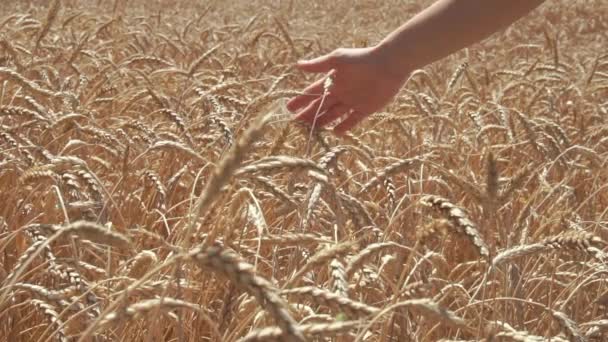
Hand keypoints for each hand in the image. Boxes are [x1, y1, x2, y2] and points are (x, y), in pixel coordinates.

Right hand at [287, 46, 408, 134]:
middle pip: (321, 106)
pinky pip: (352, 120)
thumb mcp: (337, 60)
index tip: (289, 108)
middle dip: (308, 114)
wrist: (389, 65)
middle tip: (296, 123)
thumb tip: (297, 65)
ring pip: (333, 114)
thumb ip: (318, 65)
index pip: (313, 93)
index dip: (301, 100)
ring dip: (322, 121)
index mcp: (333, 80)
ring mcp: (352, 101)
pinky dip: (343, 126)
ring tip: (310, 130)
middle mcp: (341, 92)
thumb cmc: (362, 59)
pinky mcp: (365, 109)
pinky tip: (334, 132)